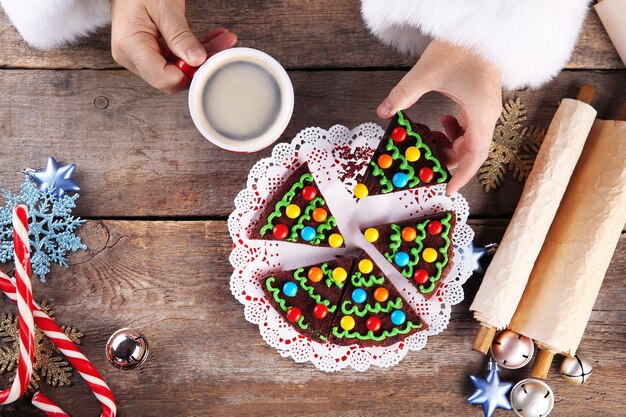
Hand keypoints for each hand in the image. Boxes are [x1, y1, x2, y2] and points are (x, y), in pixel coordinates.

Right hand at [110, 0, 236, 93]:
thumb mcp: (163, 6)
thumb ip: (180, 35)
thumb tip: (197, 60)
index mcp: (130, 46)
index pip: (162, 78)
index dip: (188, 75)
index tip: (208, 61)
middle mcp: (133, 57)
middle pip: (172, 77)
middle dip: (200, 66)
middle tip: (222, 48)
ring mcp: (142, 57)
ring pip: (179, 70)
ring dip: (203, 57)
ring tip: (222, 40)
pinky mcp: (152, 53)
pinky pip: (177, 60)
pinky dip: (195, 51)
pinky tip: (212, 40)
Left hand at [377, 40, 501, 194]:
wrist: (478, 29)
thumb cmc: (458, 49)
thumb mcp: (425, 73)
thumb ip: (403, 95)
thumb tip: (383, 112)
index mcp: (481, 114)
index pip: (475, 156)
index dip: (462, 176)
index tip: (448, 190)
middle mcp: (488, 115)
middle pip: (471, 150)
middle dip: (448, 158)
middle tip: (426, 160)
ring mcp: (486, 108)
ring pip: (471, 139)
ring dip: (451, 143)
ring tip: (431, 137)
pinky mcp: (480, 100)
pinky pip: (470, 126)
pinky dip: (455, 129)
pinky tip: (441, 120)